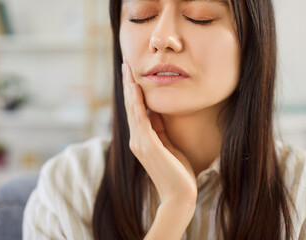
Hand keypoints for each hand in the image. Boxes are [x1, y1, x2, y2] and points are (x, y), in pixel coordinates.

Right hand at [122, 58, 197, 203]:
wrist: (179, 196)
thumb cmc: (177, 172)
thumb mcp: (169, 145)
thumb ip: (160, 129)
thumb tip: (156, 111)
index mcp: (142, 139)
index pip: (136, 110)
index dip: (133, 91)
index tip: (132, 74)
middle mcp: (137, 139)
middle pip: (130, 107)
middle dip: (128, 84)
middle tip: (126, 64)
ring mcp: (140, 143)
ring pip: (133, 110)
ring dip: (129, 88)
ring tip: (127, 70)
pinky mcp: (147, 146)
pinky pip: (140, 119)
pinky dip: (137, 103)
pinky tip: (135, 88)